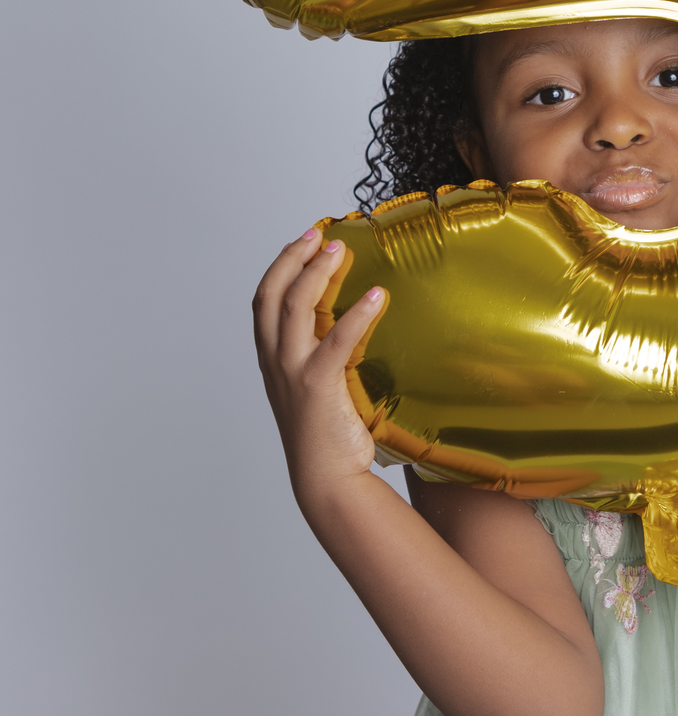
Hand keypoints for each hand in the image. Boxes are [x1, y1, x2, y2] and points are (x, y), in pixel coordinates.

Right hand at [252, 229, 383, 501]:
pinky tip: (376, 296)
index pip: (263, 302)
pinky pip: (335, 340)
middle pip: (272, 294)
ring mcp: (293, 373)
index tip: (301, 242)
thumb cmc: (327, 436)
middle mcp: (276, 362)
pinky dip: (356, 314)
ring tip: (339, 250)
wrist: (327, 481)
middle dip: (292, 258)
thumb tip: (347, 321)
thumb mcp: (314, 387)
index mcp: (272, 361)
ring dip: (316, 272)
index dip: (280, 266)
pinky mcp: (318, 385)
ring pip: (294, 307)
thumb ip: (320, 355)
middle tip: (318, 234)